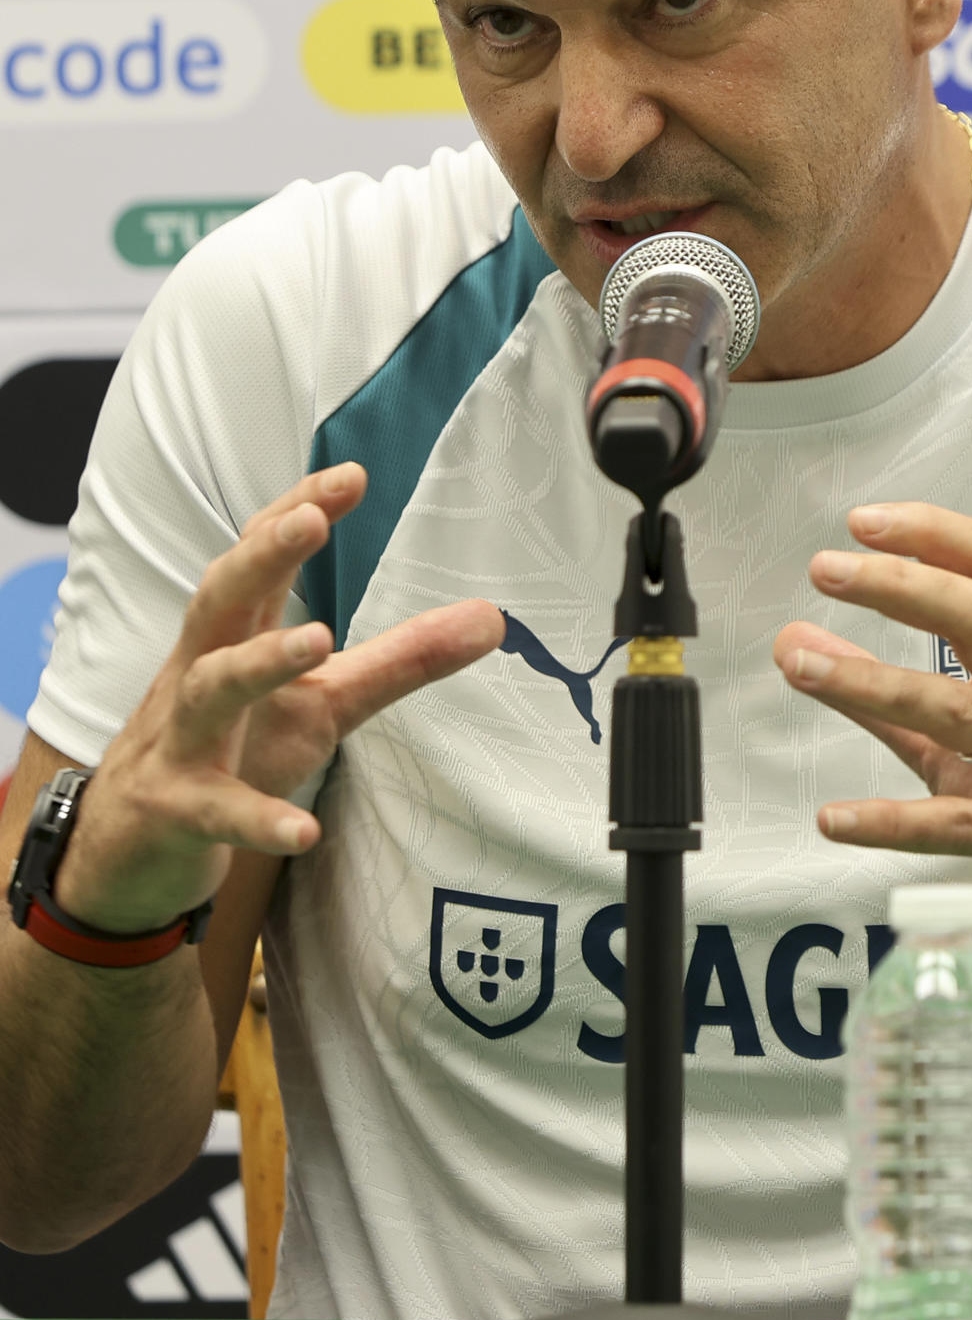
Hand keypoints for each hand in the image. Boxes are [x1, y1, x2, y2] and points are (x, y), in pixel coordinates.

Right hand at [54, 463, 503, 935]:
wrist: (130, 843)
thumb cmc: (234, 747)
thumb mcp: (324, 702)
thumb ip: (400, 658)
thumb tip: (492, 617)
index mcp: (234, 634)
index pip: (259, 557)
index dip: (298, 512)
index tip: (351, 476)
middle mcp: (201, 672)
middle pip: (220, 598)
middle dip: (261, 556)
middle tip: (313, 522)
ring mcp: (183, 740)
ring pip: (210, 689)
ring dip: (259, 662)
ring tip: (319, 639)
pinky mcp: (177, 810)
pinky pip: (216, 812)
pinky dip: (257, 819)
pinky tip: (304, 832)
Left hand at [773, 502, 971, 976]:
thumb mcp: (971, 733)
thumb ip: (881, 692)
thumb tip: (798, 645)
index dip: (932, 537)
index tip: (863, 522)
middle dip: (902, 586)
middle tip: (827, 568)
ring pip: (959, 709)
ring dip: (872, 683)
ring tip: (799, 665)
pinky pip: (957, 823)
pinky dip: (892, 822)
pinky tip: (834, 819)